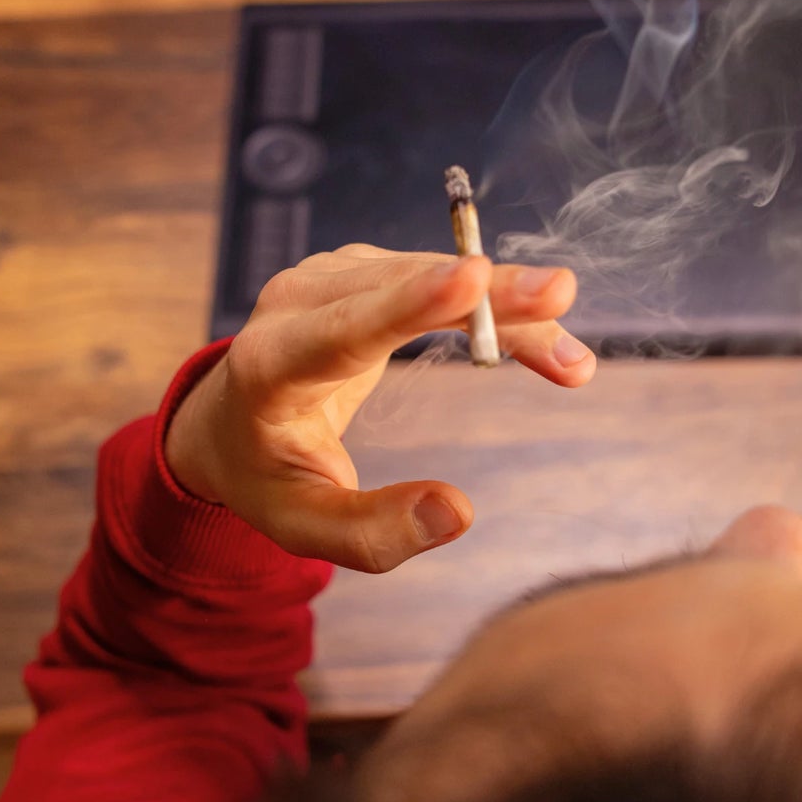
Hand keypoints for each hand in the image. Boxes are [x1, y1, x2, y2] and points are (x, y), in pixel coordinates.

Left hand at [164, 245, 593, 571]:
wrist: (230, 421)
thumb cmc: (269, 478)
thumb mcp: (307, 528)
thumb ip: (377, 531)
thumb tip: (458, 512)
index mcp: (271, 366)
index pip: (344, 329)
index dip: (410, 303)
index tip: (472, 276)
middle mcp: (296, 304)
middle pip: (404, 286)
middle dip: (489, 293)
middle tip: (562, 292)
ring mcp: (331, 277)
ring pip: (434, 274)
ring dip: (509, 308)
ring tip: (571, 364)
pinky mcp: (364, 270)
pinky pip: (441, 276)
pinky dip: (496, 305)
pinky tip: (541, 336)